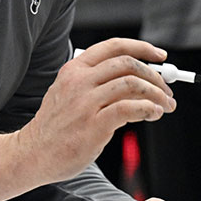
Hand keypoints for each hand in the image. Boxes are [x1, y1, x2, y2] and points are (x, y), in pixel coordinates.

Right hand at [15, 38, 175, 182]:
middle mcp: (79, 81)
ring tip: (165, 105)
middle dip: (154, 75)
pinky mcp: (93, 124)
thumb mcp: (69, 94)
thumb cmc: (56, 127)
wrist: (33, 154)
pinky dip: (148, 109)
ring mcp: (85, 102)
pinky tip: (154, 114)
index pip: (114, 47)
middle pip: (128, 63)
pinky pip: (130, 108)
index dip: (142, 48)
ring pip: (132, 84)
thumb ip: (98, 84)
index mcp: (74, 69)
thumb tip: (140, 80)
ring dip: (156, 94)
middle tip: (167, 89)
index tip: (160, 57)